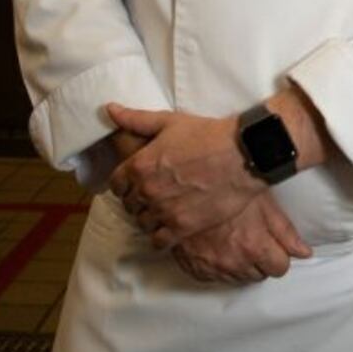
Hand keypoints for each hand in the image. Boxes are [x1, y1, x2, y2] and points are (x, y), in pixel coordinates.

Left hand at [107, 104, 260, 240]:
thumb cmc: (207, 135)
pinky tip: (171, 228)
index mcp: (139, 165)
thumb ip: (136, 119)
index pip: (116, 184)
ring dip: (150, 218)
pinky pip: (159, 241)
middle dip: (138, 200)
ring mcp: (164, 211)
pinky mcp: (183, 226)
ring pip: (143, 223)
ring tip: (163, 211)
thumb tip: (110, 110)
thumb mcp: (169, 122)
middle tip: (154, 196)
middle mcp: (147, 191)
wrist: (242, 154)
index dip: (125, 184)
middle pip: (129, 205)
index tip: (136, 183)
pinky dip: (161, 237)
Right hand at [172, 194, 312, 285]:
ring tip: (234, 240)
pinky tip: (217, 247)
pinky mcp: (195, 269)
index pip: (280, 268)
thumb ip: (285, 231)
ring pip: (238, 278)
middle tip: (251, 237)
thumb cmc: (225, 189)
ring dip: (240, 264)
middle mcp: (234, 262)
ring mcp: (213, 268)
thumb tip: (305, 252)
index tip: (272, 245)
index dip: (278, 255)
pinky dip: (219, 266)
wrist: (183, 188)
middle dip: (260, 260)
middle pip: (260, 275)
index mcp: (253, 246)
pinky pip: (215, 277)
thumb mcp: (262, 202)